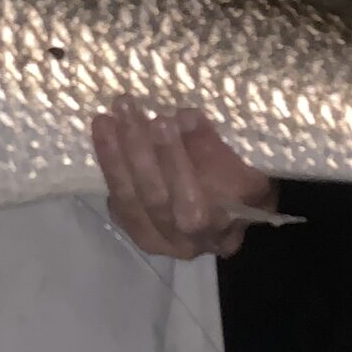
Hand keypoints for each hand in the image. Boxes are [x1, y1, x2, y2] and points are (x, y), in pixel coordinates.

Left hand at [91, 99, 277, 260]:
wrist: (233, 214)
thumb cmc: (245, 183)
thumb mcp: (248, 166)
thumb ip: (218, 148)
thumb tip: (185, 118)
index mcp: (226, 228)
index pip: (197, 201)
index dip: (180, 160)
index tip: (172, 119)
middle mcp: (193, 243)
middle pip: (159, 198)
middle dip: (142, 149)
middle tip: (129, 108)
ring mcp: (163, 243)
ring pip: (133, 201)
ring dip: (116, 156)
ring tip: (106, 119)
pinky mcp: (139, 233)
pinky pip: (118, 202)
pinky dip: (109, 168)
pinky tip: (103, 137)